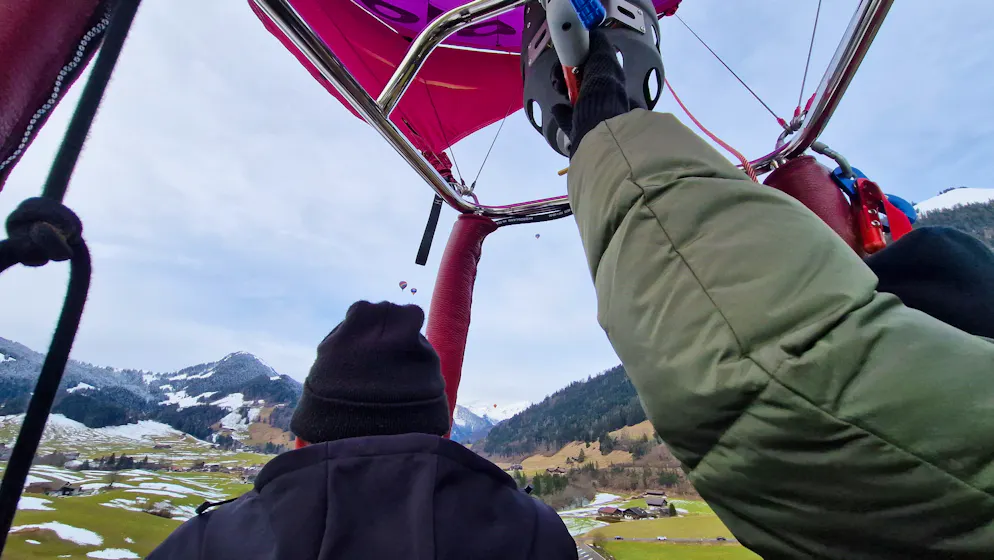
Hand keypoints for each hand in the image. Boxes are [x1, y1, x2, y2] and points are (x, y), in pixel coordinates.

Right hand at [551, 29, 640, 157]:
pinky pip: (568, 118)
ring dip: (563, 89)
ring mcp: (593, 116)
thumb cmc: (602, 93)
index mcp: (612, 80)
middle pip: (582, 80)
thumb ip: (599, 45)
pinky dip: (561, 112)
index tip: (569, 56)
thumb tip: (593, 34)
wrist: (598, 130)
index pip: (596, 63)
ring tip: (559, 89)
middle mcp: (605, 97)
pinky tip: (558, 108)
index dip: (580, 57)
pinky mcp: (581, 132)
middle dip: (567, 74)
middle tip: (560, 77)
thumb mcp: (604, 60)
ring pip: (574, 97)